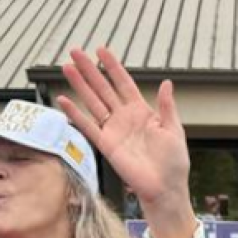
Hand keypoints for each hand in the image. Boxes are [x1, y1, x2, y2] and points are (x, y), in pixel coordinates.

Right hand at [59, 48, 189, 205]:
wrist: (165, 187)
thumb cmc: (174, 163)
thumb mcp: (174, 130)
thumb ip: (167, 107)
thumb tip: (167, 83)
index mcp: (143, 112)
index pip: (124, 84)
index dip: (113, 67)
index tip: (101, 50)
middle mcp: (125, 118)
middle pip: (103, 88)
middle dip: (90, 70)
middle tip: (75, 52)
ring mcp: (114, 130)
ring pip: (93, 102)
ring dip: (79, 85)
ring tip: (67, 68)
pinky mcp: (106, 145)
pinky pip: (88, 126)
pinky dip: (75, 114)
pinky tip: (63, 100)